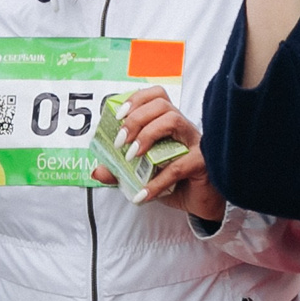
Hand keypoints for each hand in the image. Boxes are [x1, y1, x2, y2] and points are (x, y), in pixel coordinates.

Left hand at [88, 86, 226, 216]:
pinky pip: (178, 166)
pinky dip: (156, 181)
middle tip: (121, 141)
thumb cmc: (175, 183)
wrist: (200, 204)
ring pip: (173, 120)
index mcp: (170, 124)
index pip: (157, 96)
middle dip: (136, 118)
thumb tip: (97, 170)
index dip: (136, 99)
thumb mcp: (142, 175)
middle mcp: (184, 128)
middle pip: (162, 105)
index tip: (118, 116)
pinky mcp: (203, 163)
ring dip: (147, 135)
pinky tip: (143, 193)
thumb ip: (120, 170)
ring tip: (131, 157)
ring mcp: (195, 143)